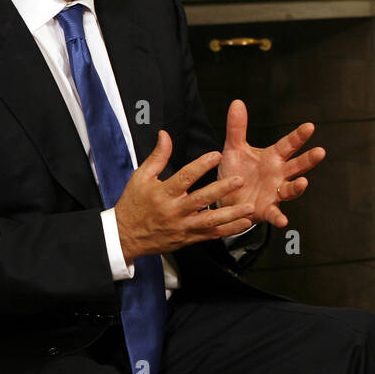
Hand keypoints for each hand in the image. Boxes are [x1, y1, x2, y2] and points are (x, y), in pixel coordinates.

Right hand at [115, 130, 254, 261]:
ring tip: (250, 207)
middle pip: (200, 200)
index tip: (216, 154)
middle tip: (240, 181)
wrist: (125, 237)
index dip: (201, 165)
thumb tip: (165, 135)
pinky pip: (211, 235)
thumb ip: (157, 156)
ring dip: (232, 215)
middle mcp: (174, 211)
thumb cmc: (133, 204)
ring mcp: (182, 227)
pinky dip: (229, 230)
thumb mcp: (141, 177)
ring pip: (210, 221)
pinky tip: (244, 223)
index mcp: (162, 194)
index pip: (184, 177)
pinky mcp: (188, 238)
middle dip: (221, 190)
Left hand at [218, 99, 325, 228]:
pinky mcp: (266, 209)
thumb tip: (237, 102)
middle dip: (308, 159)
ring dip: (297, 187)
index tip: (309, 127)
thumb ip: (237, 128)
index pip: (289, 144)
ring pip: (290, 189)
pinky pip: (275, 213)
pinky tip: (283, 220)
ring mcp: (274, 192)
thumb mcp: (234, 148)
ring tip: (303, 182)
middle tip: (320, 152)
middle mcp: (278, 174)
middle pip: (297, 165)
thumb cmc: (235, 172)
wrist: (224, 198)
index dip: (299, 136)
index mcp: (273, 158)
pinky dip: (279, 217)